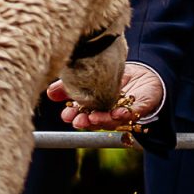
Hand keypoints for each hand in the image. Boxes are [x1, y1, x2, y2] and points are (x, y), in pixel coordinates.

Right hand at [47, 62, 164, 129]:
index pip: (82, 113)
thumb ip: (68, 85)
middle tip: (79, 121)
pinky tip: (118, 113)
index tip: (66, 115)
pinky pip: (132, 114)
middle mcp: (108, 111)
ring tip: (94, 118)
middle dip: (85, 122)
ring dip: (102, 121)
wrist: (144, 71)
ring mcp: (123, 111)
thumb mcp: (88, 76)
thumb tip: (49, 92)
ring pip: (112, 120)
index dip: (73, 116)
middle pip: (95, 121)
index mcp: (94, 105)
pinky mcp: (139, 107)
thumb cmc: (112, 74)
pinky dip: (124, 115)